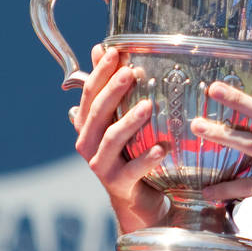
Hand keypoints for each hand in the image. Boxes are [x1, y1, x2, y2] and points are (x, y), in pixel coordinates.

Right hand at [72, 45, 166, 231]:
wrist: (138, 201)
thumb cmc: (131, 155)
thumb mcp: (121, 122)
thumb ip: (112, 91)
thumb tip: (100, 49)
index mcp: (88, 126)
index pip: (90, 94)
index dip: (100, 72)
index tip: (114, 51)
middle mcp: (88, 145)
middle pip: (97, 113)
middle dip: (112, 91)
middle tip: (129, 72)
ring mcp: (101, 166)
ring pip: (111, 140)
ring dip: (129, 122)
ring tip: (149, 106)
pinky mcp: (119, 185)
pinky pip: (133, 170)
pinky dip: (147, 158)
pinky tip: (163, 148)